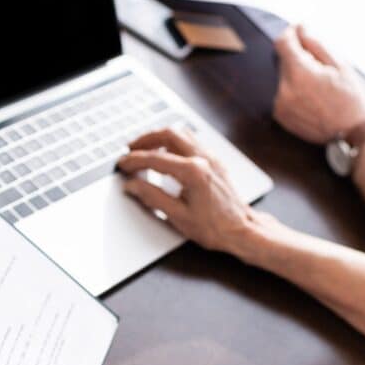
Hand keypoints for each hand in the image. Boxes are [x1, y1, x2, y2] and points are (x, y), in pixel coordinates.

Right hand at [117, 127, 259, 254]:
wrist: (241, 230)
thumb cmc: (214, 227)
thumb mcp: (178, 216)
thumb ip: (152, 197)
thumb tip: (132, 186)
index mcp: (193, 172)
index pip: (155, 159)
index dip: (134, 161)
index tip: (122, 164)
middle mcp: (203, 159)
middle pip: (169, 134)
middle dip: (146, 139)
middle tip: (131, 149)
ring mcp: (211, 158)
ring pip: (182, 134)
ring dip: (161, 137)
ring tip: (146, 148)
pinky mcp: (215, 162)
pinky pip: (192, 142)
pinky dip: (175, 142)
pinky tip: (167, 153)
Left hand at [272, 24, 364, 143]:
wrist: (352, 134)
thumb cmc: (350, 98)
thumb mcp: (340, 65)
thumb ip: (316, 44)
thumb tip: (301, 28)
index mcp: (299, 73)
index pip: (283, 43)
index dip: (290, 33)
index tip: (299, 31)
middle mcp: (284, 89)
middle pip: (284, 61)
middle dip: (299, 58)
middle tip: (321, 67)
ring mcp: (280, 105)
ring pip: (284, 78)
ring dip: (297, 76)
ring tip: (320, 87)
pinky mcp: (281, 116)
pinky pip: (284, 95)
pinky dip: (295, 92)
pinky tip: (313, 100)